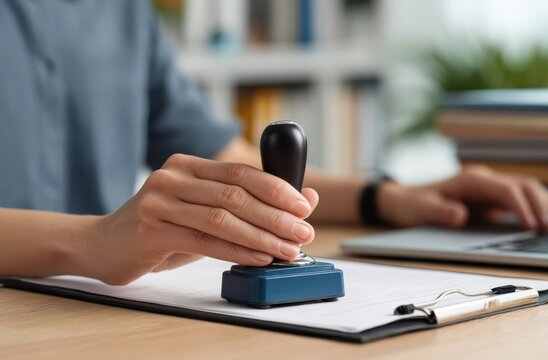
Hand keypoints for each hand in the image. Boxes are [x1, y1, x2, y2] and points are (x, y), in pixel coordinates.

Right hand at [80, 154, 318, 284]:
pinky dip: (237, 250)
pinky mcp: (150, 230)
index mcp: (188, 164)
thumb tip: (305, 198)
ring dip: (262, 236)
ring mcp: (159, 202)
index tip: (304, 207)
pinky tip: (259, 257)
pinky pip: (203, 240)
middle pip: (236, 194)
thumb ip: (248, 203)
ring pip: (222, 217)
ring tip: (287, 249)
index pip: (241, 172)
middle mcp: (173, 177)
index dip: (277, 189)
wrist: (102, 244)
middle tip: (303, 232)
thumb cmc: (160, 227)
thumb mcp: (204, 209)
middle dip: (276, 216)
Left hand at [378, 165, 547, 231]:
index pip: (506, 189)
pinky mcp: (491, 201)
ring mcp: (490, 190)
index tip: (532, 226)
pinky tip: (545, 226)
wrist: (405, 200)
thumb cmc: (414, 205)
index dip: (522, 207)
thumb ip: (440, 213)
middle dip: (541, 205)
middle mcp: (485, 181)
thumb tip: (461, 216)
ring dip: (543, 206)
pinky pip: (520, 202)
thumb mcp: (423, 211)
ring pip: (527, 191)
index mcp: (472, 180)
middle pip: (524, 185)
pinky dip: (535, 211)